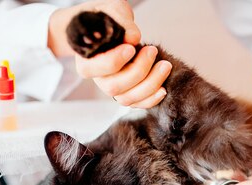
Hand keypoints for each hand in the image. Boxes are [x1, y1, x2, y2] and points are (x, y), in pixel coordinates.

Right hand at [48, 0, 170, 107]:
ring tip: (165, 66)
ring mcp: (113, 88)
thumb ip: (122, 24)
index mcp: (87, 60)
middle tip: (152, 50)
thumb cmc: (109, 18)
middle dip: (138, 71)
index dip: (116, 61)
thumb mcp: (113, 12)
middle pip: (114, 86)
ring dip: (150, 84)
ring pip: (127, 98)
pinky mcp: (127, 93)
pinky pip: (138, 104)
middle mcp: (98, 78)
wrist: (109, 27)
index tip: (131, 48)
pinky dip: (152, 99)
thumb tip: (133, 39)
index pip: (98, 68)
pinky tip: (163, 88)